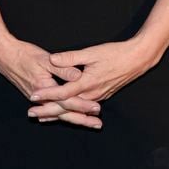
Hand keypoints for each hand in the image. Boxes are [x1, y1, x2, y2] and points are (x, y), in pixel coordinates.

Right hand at [0, 35, 102, 127]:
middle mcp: (41, 98)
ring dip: (73, 118)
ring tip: (88, 123)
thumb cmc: (23, 54)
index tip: (97, 108)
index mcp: (45, 88)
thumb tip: (79, 76)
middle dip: (81, 118)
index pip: (68, 101)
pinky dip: (59, 115)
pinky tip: (64, 118)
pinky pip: (50, 110)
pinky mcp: (34, 96)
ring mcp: (37, 99)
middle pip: (64, 113)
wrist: (3, 55)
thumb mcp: (44, 58)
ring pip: (58, 113)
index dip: (83, 105)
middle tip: (98, 124)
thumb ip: (62, 68)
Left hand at [29, 38, 157, 107]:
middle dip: (48, 111)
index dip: (47, 95)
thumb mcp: (91, 52)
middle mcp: (92, 94)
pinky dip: (70, 110)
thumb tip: (53, 59)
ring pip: (74, 109)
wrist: (137, 60)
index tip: (32, 97)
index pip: (62, 93)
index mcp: (87, 83)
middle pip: (66, 107)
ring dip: (58, 112)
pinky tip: (64, 110)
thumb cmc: (114, 54)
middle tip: (31, 113)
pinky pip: (82, 107)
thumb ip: (71, 58)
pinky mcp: (102, 94)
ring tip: (42, 116)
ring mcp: (98, 96)